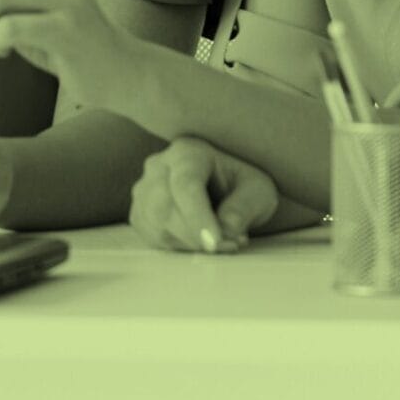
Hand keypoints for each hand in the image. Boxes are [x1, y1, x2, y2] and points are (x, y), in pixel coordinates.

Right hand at [129, 137, 279, 253]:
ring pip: (155, 224)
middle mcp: (159, 165)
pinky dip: (179, 247)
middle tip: (229, 244)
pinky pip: (152, 236)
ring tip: (222, 241)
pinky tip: (201, 241)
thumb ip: (245, 207)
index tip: (214, 244)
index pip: (185, 185)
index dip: (197, 217)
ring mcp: (144, 188)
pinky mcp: (141, 212)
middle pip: (164, 205)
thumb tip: (226, 228)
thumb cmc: (243, 186)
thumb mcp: (258, 192)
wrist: (227, 190)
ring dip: (190, 243)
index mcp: (189, 152)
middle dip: (195, 235)